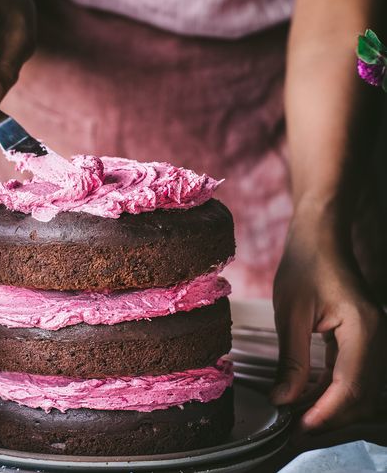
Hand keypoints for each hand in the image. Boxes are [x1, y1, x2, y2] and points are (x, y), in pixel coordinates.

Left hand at [272, 207, 386, 429]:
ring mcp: (373, 336)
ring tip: (297, 411)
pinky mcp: (363, 335)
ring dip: (330, 403)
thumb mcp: (291, 313)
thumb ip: (292, 360)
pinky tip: (308, 392)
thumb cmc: (306, 262)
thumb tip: (283, 399)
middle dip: (329, 413)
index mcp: (363, 328)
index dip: (326, 413)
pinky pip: (353, 371)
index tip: (299, 427)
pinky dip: (332, 386)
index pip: (351, 386)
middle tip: (294, 424)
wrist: (320, 233)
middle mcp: (377, 336)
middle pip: (360, 393)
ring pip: (358, 386)